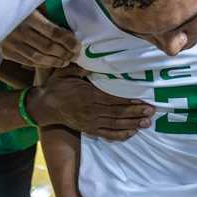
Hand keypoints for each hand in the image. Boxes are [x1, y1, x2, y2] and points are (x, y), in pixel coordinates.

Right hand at [0, 9, 80, 67]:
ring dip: (56, 61)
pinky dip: (42, 64)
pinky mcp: (6, 51)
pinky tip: (52, 63)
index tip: (77, 45)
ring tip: (66, 60)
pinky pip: (28, 61)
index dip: (68, 41)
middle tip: (75, 55)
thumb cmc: (15, 5)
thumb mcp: (31, 2)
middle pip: (48, 47)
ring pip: (39, 57)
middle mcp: (20, 31)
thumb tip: (67, 20)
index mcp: (29, 16)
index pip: (54, 32)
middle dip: (65, 53)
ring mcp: (12, 43)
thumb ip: (46, 10)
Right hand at [29, 66, 154, 140]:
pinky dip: (120, 135)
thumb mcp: (65, 72)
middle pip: (117, 113)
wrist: (45, 107)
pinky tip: (132, 133)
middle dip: (135, 113)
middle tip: (151, 112)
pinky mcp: (89, 130)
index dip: (128, 102)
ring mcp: (91, 122)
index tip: (142, 101)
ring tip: (146, 123)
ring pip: (115, 124)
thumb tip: (91, 61)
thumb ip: (79, 68)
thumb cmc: (57, 87)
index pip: (112, 99)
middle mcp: (92, 111)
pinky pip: (107, 135)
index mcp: (88, 95)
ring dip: (132, 124)